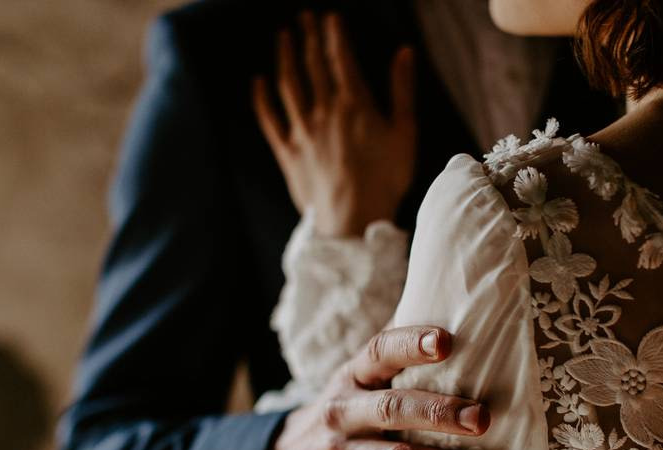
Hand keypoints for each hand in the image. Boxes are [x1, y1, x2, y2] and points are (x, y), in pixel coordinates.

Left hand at [253, 12, 416, 237]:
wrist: (354, 217)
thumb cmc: (386, 179)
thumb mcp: (405, 132)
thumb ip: (402, 90)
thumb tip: (405, 53)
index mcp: (355, 103)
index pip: (341, 57)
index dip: (334, 34)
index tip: (330, 17)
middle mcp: (324, 110)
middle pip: (312, 64)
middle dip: (308, 36)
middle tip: (304, 16)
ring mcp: (303, 130)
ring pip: (288, 84)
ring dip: (284, 56)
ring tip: (282, 36)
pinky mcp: (288, 152)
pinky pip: (269, 119)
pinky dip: (262, 98)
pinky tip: (258, 82)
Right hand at [261, 326, 505, 449]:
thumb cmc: (344, 412)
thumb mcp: (357, 382)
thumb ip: (395, 363)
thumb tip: (464, 327)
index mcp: (352, 376)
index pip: (379, 352)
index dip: (410, 345)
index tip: (446, 341)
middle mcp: (343, 412)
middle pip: (392, 410)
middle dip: (440, 413)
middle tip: (485, 419)